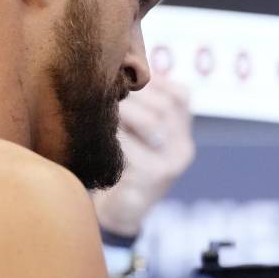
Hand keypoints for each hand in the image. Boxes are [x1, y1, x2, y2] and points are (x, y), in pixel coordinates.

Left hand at [92, 76, 194, 236]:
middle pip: (164, 106)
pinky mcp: (151, 179)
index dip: (155, 81)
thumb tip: (120, 65)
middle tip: (104, 89)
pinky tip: (96, 134)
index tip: (126, 76)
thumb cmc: (123, 166)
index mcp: (182, 134)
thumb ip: (137, 108)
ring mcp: (170, 166)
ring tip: (99, 109)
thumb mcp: (136, 136)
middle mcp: (182, 149)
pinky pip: (130, 147)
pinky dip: (112, 136)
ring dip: (122, 111)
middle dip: (132, 94)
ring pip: (150, 122)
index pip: (181, 96)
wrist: (120, 212)